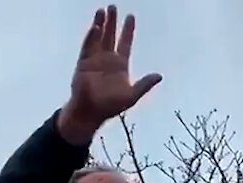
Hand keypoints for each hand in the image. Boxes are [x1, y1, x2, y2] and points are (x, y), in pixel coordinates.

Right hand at [58, 5, 161, 142]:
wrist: (91, 112)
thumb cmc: (110, 107)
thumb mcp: (131, 96)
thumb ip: (144, 85)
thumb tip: (159, 76)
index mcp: (120, 65)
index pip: (125, 43)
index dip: (128, 30)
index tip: (131, 16)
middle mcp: (107, 59)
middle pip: (110, 36)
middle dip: (112, 22)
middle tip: (113, 7)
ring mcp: (94, 60)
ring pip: (98, 37)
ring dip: (100, 24)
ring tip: (102, 10)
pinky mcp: (83, 63)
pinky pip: (87, 47)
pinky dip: (91, 37)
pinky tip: (95, 27)